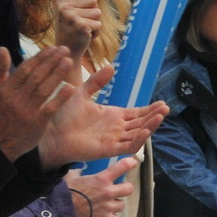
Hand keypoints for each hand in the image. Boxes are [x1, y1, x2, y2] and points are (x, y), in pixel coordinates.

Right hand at [0, 47, 73, 161]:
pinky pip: (50, 107)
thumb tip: (3, 48)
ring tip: (69, 61)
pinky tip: (71, 86)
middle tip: (65, 49)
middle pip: (37, 76)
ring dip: (58, 74)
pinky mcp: (37, 122)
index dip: (40, 58)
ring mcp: (27, 110)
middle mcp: (16, 98)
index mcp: (5, 89)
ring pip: (44, 89)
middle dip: (52, 61)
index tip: (52, 48)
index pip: (25, 69)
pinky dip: (60, 97)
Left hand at [35, 62, 168, 169]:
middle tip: (166, 108)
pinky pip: (128, 146)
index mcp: (113, 116)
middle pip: (142, 123)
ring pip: (138, 134)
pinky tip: (146, 130)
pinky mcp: (109, 150)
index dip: (150, 109)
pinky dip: (139, 140)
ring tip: (160, 115)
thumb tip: (111, 66)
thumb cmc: (63, 115)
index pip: (137, 114)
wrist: (50, 132)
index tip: (162, 103)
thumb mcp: (82, 93)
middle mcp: (117, 129)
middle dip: (154, 116)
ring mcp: (114, 140)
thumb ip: (97, 81)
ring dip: (150, 126)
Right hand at [53, 0, 101, 60]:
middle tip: (82, 21)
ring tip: (83, 28)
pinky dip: (96, 31)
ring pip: (98, 12)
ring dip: (95, 22)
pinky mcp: (81, 25)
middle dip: (93, 11)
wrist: (67, 50)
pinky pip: (98, 24)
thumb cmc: (73, 28)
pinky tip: (85, 35)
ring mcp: (71, 16)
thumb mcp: (71, 10)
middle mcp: (64, 6)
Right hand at [65, 156, 136, 216]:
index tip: (132, 163)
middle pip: (129, 188)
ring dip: (115, 205)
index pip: (121, 167)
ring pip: (121, 205)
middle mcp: (108, 192)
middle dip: (125, 189)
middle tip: (118, 190)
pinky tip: (101, 215)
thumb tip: (79, 170)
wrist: (61, 213)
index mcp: (101, 179)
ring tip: (104, 205)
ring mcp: (109, 207)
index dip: (129, 164)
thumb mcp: (70, 178)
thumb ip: (78, 173)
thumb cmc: (64, 194)